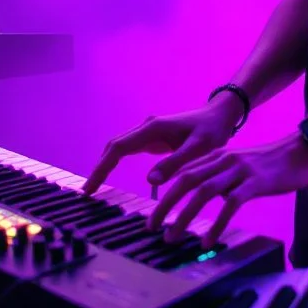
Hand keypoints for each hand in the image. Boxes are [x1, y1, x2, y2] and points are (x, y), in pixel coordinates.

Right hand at [82, 101, 238, 195]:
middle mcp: (147, 127)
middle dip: (99, 168)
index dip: (102, 167)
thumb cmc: (212, 131)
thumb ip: (176, 163)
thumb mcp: (198, 149)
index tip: (90, 187)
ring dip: (105, 164)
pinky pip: (128, 149)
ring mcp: (149, 131)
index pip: (119, 148)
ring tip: (94, 186)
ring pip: (120, 147)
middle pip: (114, 146)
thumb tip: (151, 181)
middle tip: (87, 192)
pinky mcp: (153, 137)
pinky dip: (116, 161)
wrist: (220, 116)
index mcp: (153, 128)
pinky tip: (110, 173)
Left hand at [148, 133, 307, 244]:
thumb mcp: (241, 165)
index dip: (165, 191)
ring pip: (204, 191)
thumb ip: (221, 176)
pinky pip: (231, 204)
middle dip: (166, 204)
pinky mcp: (256, 183)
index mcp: (219, 155)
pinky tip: (208, 240)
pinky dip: (216, 224)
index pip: (184, 171)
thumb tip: (202, 197)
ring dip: (184, 216)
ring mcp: (240, 170)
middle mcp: (225, 160)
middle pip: (187, 180)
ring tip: (172, 237)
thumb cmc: (272, 162)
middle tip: (152, 226)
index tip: (153, 213)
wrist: (302, 149)